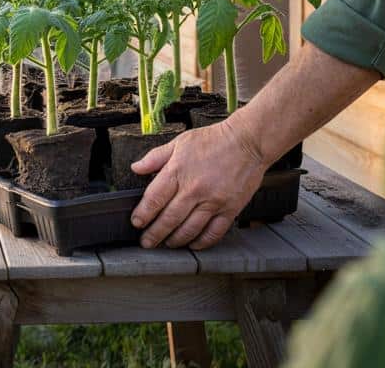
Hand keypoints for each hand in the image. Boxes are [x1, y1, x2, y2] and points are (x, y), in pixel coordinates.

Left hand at [129, 118, 268, 248]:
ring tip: (166, 244)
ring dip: (175, 241)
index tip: (136, 222)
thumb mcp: (179, 143)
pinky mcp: (230, 209)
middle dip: (155, 234)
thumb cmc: (213, 141)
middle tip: (147, 242)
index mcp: (178, 171)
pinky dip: (202, 242)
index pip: (154, 198)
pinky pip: (214, 232)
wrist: (248, 141)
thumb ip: (155, 157)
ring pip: (189, 229)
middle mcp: (194, 190)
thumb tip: (135, 168)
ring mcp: (213, 201)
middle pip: (169, 219)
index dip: (143, 214)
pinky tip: (193, 244)